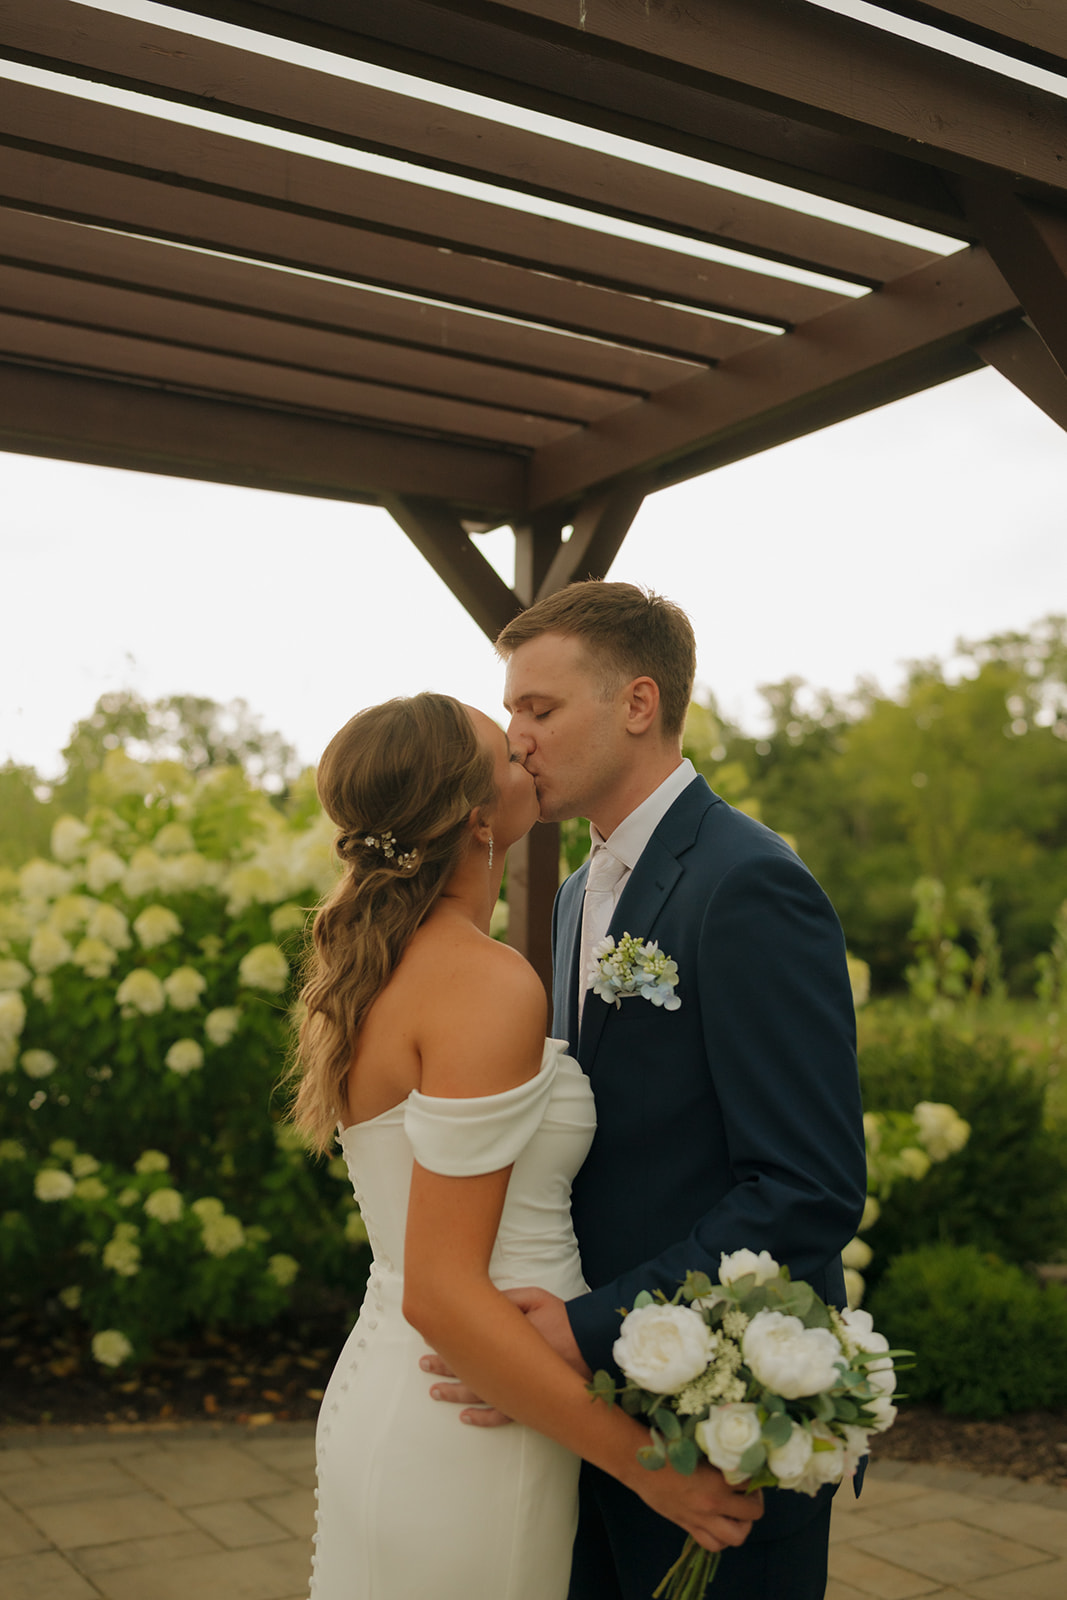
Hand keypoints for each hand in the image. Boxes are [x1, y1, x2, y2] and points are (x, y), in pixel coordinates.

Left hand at [419, 1283, 587, 1426]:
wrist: (590, 1347)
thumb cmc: (564, 1321)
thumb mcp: (535, 1298)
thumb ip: (509, 1299)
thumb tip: (486, 1303)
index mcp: (502, 1339)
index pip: (466, 1340)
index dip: (447, 1339)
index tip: (429, 1336)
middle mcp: (502, 1367)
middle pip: (465, 1368)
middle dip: (442, 1365)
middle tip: (423, 1363)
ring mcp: (512, 1389)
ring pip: (475, 1394)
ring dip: (453, 1393)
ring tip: (434, 1392)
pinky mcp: (525, 1404)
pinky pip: (499, 1417)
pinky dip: (481, 1418)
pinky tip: (466, 1417)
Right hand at [634, 1460, 762, 1554]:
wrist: (639, 1463)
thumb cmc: (666, 1448)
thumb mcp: (698, 1448)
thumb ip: (719, 1458)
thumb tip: (738, 1459)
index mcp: (717, 1480)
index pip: (751, 1482)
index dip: (754, 1474)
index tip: (750, 1469)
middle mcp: (713, 1504)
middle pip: (753, 1513)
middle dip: (755, 1501)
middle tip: (748, 1491)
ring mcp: (701, 1519)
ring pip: (737, 1536)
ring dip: (743, 1524)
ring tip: (738, 1512)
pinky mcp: (688, 1527)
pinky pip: (714, 1544)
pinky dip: (722, 1538)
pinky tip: (720, 1523)